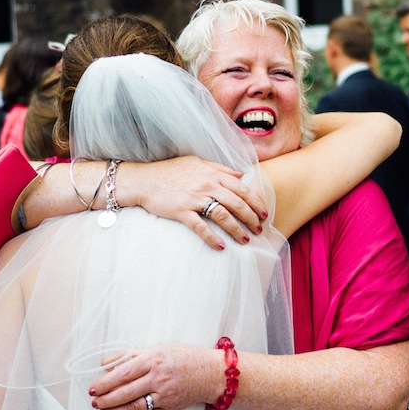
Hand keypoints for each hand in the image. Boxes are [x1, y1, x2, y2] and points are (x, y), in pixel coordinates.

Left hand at [86, 342, 223, 409]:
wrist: (212, 373)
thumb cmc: (185, 357)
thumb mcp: (159, 348)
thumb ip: (132, 355)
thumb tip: (106, 364)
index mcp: (155, 360)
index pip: (124, 373)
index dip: (106, 382)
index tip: (92, 388)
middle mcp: (159, 378)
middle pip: (127, 391)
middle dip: (106, 399)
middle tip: (93, 402)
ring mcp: (165, 396)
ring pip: (134, 406)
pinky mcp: (170, 409)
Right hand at [119, 157, 266, 249]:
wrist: (144, 179)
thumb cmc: (170, 171)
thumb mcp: (197, 163)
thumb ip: (220, 169)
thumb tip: (241, 175)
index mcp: (212, 174)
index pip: (241, 188)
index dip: (255, 202)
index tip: (264, 213)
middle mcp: (206, 185)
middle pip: (236, 203)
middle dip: (251, 218)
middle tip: (259, 229)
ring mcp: (194, 198)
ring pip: (222, 215)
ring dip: (236, 229)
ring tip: (244, 240)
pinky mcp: (181, 211)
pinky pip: (200, 227)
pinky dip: (212, 238)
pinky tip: (221, 247)